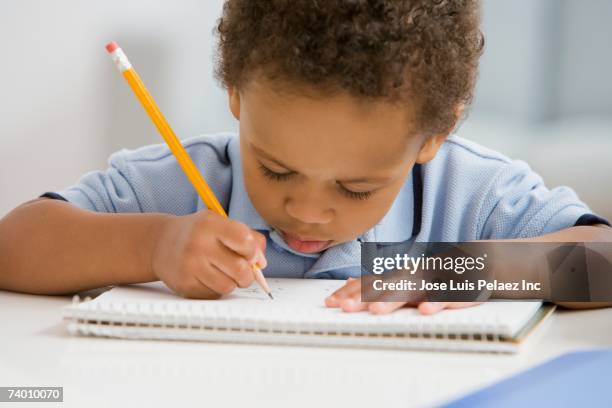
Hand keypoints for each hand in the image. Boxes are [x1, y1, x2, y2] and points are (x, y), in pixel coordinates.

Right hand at [152, 210, 266, 298]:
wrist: (160, 243)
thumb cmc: (199, 233)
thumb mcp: (221, 224)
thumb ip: (248, 237)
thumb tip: (261, 263)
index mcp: (210, 224)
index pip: (244, 240)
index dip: (253, 251)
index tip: (249, 254)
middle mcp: (198, 244)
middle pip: (240, 269)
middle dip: (248, 274)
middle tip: (243, 271)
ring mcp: (189, 266)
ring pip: (228, 286)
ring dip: (232, 283)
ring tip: (224, 274)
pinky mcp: (184, 285)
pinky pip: (213, 294)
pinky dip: (216, 289)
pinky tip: (207, 278)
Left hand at [325, 277, 482, 314]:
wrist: (479, 264)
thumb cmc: (436, 276)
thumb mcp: (404, 279)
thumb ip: (377, 282)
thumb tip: (347, 282)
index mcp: (399, 276)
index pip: (370, 283)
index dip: (350, 292)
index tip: (331, 302)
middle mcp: (413, 276)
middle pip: (385, 287)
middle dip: (364, 298)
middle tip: (345, 308)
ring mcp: (435, 282)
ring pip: (412, 290)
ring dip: (394, 299)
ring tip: (376, 311)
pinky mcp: (458, 290)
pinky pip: (447, 297)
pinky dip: (436, 303)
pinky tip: (425, 311)